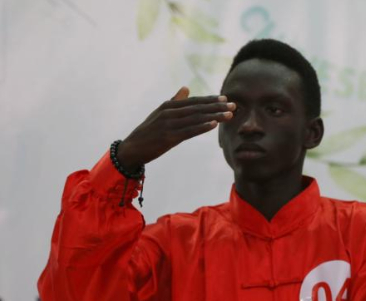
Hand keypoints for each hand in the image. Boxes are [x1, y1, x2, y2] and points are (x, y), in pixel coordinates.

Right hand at [117, 87, 234, 167]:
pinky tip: (213, 125)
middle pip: (198, 108)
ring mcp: (168, 125)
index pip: (194, 101)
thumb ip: (174, 101)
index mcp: (168, 106)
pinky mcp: (168, 138)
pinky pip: (189, 132)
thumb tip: (186, 88)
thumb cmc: (148, 132)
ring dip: (214, 116)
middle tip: (234, 106)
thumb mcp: (160, 113)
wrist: (131, 148)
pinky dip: (201, 127)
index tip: (225, 98)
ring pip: (196, 119)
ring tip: (229, 115)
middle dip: (217, 107)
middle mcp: (169, 113)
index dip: (210, 100)